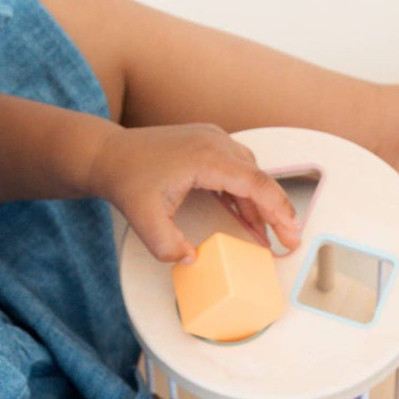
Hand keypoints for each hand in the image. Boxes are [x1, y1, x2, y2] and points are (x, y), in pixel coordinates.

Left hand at [88, 123, 303, 265]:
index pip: (256, 183)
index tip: (290, 233)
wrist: (107, 154)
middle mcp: (214, 142)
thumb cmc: (125, 177)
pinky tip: (245, 216)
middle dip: (276, 211)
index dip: (278, 209)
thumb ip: (167, 246)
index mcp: (206, 157)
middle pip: (259, 178)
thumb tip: (191, 259)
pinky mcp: (206, 143)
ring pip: (249, 173)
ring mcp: (211, 139)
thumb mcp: (143, 219)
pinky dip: (244, 192)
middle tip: (287, 241)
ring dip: (259, 203)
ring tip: (266, 235)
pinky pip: (236, 168)